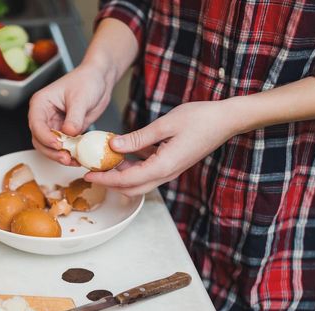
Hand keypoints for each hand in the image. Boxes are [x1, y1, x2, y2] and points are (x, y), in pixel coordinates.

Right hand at [28, 63, 112, 165]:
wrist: (100, 80)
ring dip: (60, 156)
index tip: (59, 145)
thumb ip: (74, 117)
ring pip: (50, 147)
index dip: (45, 137)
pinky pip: (64, 147)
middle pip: (39, 140)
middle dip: (51, 151)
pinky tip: (79, 158)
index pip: (36, 124)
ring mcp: (54, 125)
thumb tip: (69, 133)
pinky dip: (70, 154)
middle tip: (66, 158)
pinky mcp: (65, 132)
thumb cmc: (87, 80)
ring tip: (73, 161)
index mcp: (41, 103)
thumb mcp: (80, 98)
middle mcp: (44, 116)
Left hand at [86, 100, 244, 195]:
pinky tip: (124, 153)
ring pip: (140, 182)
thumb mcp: (165, 124)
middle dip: (110, 182)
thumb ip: (138, 138)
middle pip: (132, 188)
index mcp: (164, 165)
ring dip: (121, 175)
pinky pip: (149, 171)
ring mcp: (171, 170)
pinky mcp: (172, 164)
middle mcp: (167, 173)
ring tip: (103, 162)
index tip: (88, 173)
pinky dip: (133, 167)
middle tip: (91, 171)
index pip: (128, 180)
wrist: (226, 120)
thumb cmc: (201, 118)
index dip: (106, 178)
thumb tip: (113, 146)